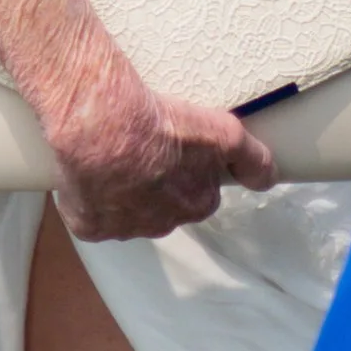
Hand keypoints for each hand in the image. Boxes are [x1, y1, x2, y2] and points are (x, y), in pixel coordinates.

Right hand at [43, 68, 275, 241]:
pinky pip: (87, 215)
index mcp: (195, 203)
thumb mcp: (220, 131)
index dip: (185, 170)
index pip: (197, 192)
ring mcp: (123, 228)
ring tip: (103, 152)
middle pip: (160, 205)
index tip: (170, 146)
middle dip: (151, 183)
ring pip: (123, 211)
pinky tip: (80, 170)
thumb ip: (249, 157)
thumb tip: (270, 180)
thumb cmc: (160, 122)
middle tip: (136, 147)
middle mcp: (162, 224)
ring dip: (116, 190)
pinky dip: (84, 197)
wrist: (99, 123)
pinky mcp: (88, 226)